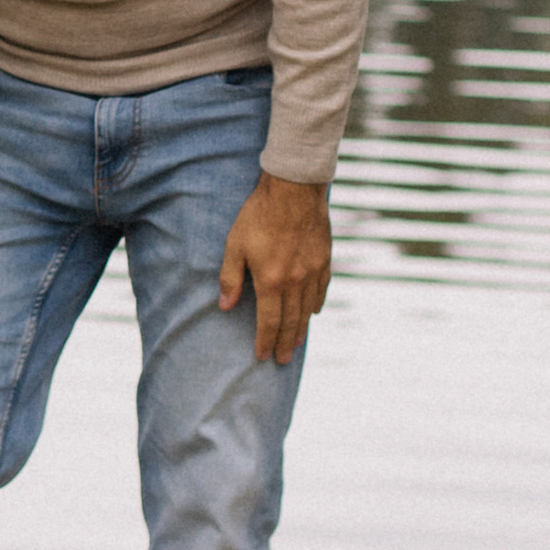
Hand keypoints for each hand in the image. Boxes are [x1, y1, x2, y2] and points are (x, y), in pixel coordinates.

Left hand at [217, 172, 330, 366]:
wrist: (294, 189)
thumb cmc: (259, 215)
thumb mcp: (235, 244)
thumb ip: (230, 277)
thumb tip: (225, 306)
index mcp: (271, 281)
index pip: (268, 322)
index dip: (264, 341)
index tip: (262, 356)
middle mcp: (295, 282)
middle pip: (290, 322)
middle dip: (284, 343)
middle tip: (281, 360)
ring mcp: (313, 272)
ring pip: (307, 310)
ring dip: (300, 329)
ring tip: (295, 344)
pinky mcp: (325, 260)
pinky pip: (321, 291)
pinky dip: (316, 305)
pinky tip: (312, 313)